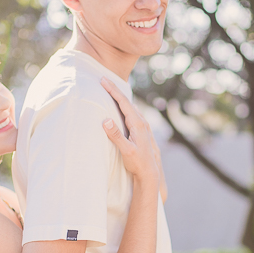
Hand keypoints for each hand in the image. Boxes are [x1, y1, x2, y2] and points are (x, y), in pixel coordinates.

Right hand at [101, 78, 162, 192]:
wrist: (150, 172)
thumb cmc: (137, 162)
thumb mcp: (126, 150)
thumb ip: (116, 135)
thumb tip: (105, 120)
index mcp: (137, 124)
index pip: (123, 102)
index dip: (112, 90)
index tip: (103, 80)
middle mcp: (142, 122)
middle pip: (126, 101)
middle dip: (114, 90)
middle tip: (104, 80)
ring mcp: (143, 125)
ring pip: (130, 106)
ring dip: (120, 97)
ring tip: (110, 90)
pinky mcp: (142, 130)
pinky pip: (132, 113)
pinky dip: (124, 106)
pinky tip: (122, 106)